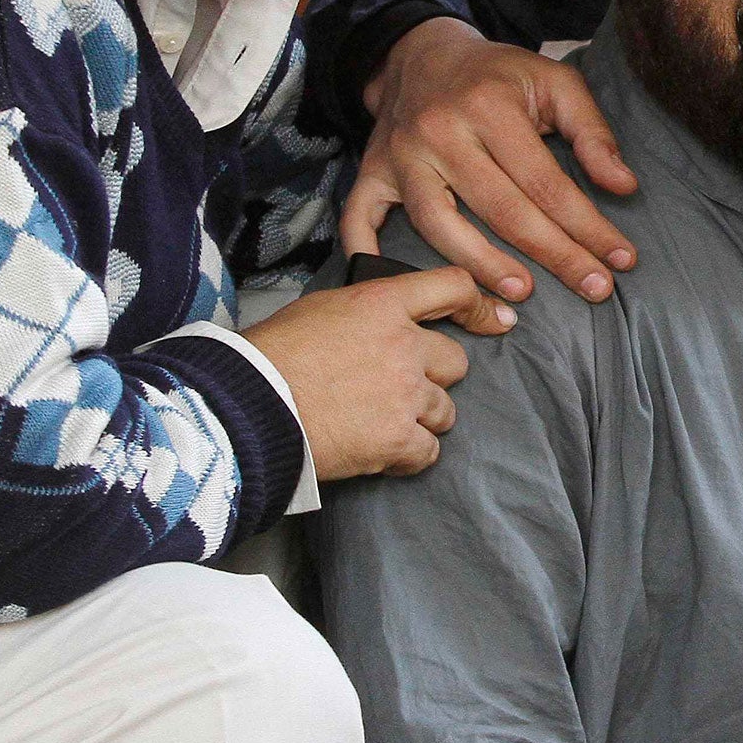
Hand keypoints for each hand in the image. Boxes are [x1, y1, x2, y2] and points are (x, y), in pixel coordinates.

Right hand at [243, 267, 510, 479]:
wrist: (247, 407)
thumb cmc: (271, 355)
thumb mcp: (321, 309)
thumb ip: (366, 312)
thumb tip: (378, 323)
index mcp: (384, 303)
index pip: (452, 287)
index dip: (477, 304)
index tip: (495, 319)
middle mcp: (405, 345)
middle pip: (456, 362)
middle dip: (435, 378)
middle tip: (401, 388)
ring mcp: (406, 394)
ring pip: (445, 411)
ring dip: (423, 419)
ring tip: (383, 423)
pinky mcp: (398, 439)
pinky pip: (428, 452)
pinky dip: (410, 455)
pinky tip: (383, 452)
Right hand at [343, 17, 639, 301]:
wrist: (422, 52)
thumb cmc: (498, 75)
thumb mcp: (554, 82)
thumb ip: (592, 132)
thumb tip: (624, 187)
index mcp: (490, 107)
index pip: (547, 182)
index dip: (588, 226)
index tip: (621, 260)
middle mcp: (441, 131)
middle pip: (502, 210)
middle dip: (554, 255)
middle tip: (595, 289)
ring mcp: (401, 155)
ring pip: (438, 225)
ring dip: (481, 266)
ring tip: (522, 296)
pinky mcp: (371, 171)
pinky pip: (360, 218)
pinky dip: (368, 252)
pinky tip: (398, 286)